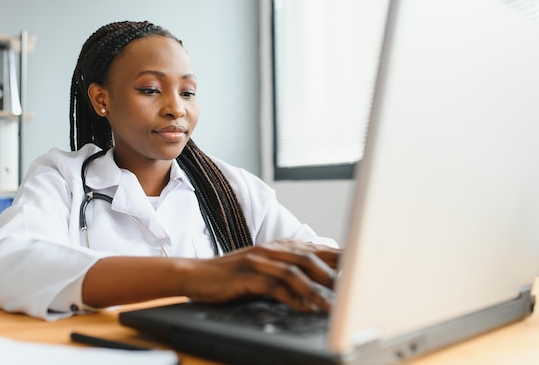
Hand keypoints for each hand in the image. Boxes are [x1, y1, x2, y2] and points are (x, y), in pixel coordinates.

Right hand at [180, 239, 340, 312]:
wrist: (197, 274)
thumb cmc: (233, 275)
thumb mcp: (263, 269)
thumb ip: (288, 271)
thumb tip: (320, 283)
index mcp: (277, 246)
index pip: (313, 248)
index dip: (337, 257)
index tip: (359, 267)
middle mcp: (270, 250)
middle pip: (308, 257)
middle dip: (332, 273)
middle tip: (352, 289)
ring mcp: (258, 261)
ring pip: (294, 271)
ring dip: (315, 289)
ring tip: (332, 307)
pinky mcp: (246, 276)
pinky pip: (273, 286)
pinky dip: (290, 298)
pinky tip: (302, 309)